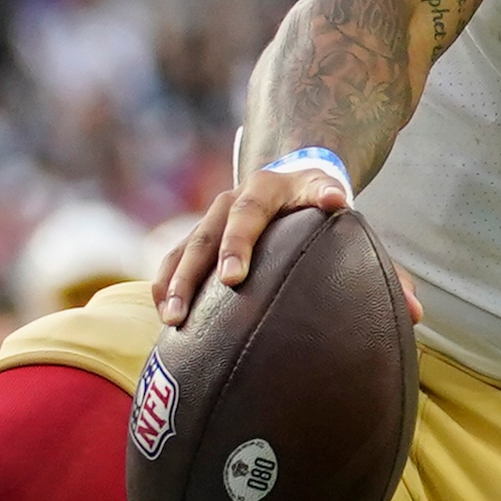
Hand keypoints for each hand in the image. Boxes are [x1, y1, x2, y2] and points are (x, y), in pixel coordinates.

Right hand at [155, 152, 357, 326]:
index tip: (231, 279)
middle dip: (190, 277)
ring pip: (183, 252)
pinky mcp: (200, 237)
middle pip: (203, 239)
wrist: (288, 181)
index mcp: (260, 188)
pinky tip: (164, 314)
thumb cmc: (311, 194)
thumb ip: (329, 193)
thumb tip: (336, 201)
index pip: (245, 215)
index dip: (236, 246)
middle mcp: (227, 202)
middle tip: (182, 312)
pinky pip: (175, 260)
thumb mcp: (323, 186)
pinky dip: (165, 285)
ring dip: (172, 285)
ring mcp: (210, 220)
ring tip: (170, 319)